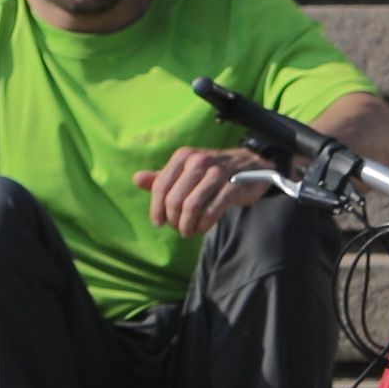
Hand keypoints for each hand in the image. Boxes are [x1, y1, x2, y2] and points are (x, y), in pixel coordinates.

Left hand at [141, 146, 271, 236]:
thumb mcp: (187, 171)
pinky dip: (203, 224)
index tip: (158, 223)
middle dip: (173, 220)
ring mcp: (217, 173)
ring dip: (187, 225)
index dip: (156, 208)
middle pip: (174, 199)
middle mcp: (198, 160)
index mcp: (183, 156)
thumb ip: (163, 177)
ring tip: (188, 231)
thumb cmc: (213, 171)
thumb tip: (136, 179)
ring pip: (191, 206)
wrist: (252, 165)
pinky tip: (202, 228)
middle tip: (178, 228)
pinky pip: (211, 211)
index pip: (160, 186)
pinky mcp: (234, 186)